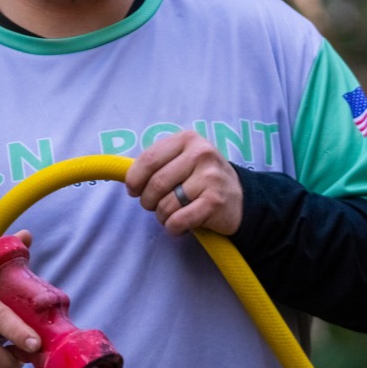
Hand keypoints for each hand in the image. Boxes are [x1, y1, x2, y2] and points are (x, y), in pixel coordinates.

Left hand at [125, 130, 243, 236]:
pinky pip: (178, 220)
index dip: (134, 179)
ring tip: (173, 215)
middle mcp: (201, 154)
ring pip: (166, 205)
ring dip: (163, 217)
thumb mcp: (183, 160)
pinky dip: (174, 228)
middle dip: (148, 201)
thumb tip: (126, 177)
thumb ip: (158, 163)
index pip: (149, 158)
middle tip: (154, 206)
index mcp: (188, 139)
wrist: (240, 198)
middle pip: (155, 184)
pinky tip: (182, 225)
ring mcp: (210, 177)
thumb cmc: (202, 180)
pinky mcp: (215, 201)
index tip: (133, 191)